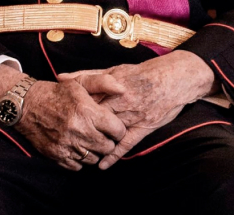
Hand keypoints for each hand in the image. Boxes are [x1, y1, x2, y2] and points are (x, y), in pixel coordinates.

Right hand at [0, 65, 126, 169]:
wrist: (28, 106)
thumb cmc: (57, 93)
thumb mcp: (80, 83)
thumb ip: (103, 83)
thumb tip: (123, 89)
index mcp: (87, 111)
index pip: (117, 131)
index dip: (118, 128)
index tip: (113, 126)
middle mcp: (79, 130)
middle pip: (107, 147)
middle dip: (107, 140)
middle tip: (100, 132)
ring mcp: (68, 146)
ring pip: (94, 158)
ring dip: (94, 150)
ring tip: (88, 138)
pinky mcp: (58, 157)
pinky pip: (79, 166)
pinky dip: (80, 158)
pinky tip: (76, 145)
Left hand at [62, 50, 216, 168]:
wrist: (175, 77)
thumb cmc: (144, 73)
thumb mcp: (116, 68)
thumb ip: (89, 75)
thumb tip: (62, 76)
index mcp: (112, 83)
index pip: (86, 97)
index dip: (71, 106)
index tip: (57, 112)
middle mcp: (121, 99)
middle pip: (95, 114)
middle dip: (80, 124)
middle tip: (64, 135)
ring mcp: (133, 114)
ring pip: (109, 129)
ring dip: (94, 141)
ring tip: (79, 152)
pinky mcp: (144, 126)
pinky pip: (127, 143)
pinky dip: (114, 154)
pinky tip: (103, 164)